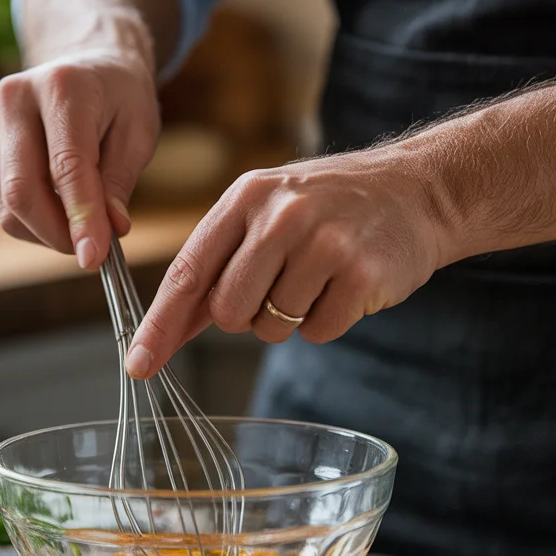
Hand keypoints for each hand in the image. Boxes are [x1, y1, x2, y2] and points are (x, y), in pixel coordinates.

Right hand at [0, 40, 160, 267]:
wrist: (86, 67)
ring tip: (82, 226)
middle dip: (58, 233)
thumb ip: (120, 183)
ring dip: (47, 233)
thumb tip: (108, 233)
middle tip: (93, 250)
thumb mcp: (138, 134)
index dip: (80, 217)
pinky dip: (33, 223)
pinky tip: (61, 211)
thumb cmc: (119, 100)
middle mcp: (16, 98)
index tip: (94, 258)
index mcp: (62, 86)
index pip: (66, 166)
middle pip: (22, 189)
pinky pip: (3, 205)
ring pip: (8, 206)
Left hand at [125, 146, 452, 377]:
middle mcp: (281, 216)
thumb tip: (163, 330)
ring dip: (291, 317)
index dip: (160, 324)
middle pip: (229, 313)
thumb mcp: (267, 212)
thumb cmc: (329, 209)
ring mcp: (324, 244)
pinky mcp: (361, 275)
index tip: (138, 364)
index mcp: (247, 197)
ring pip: (272, 328)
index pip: (189, 272)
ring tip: (320, 275)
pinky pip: (318, 333)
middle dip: (248, 316)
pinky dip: (327, 322)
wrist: (417, 191)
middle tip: (282, 283)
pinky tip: (345, 286)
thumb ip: (217, 265)